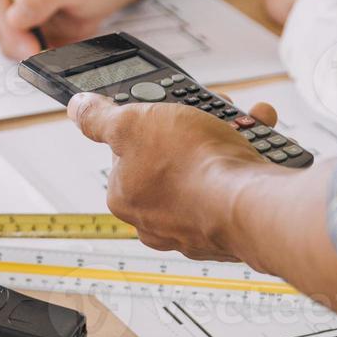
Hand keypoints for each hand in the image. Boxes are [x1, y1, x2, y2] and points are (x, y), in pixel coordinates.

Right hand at [0, 0, 157, 58]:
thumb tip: (14, 17)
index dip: (8, 21)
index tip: (28, 41)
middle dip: (17, 40)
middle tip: (40, 52)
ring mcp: (9, 5)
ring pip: (2, 36)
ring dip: (22, 49)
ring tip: (48, 49)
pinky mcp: (17, 25)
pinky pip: (13, 46)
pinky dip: (28, 53)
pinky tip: (47, 50)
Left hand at [67, 92, 279, 259]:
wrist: (250, 204)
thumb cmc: (191, 165)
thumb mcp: (133, 122)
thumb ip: (99, 117)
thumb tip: (77, 109)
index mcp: (125, 196)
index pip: (128, 151)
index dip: (150, 122)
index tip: (168, 107)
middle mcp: (156, 218)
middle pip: (171, 160)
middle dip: (194, 130)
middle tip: (211, 112)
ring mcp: (194, 227)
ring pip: (207, 171)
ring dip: (227, 139)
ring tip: (242, 121)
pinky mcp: (229, 230)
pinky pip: (234, 187)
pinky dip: (247, 163)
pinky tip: (258, 147)